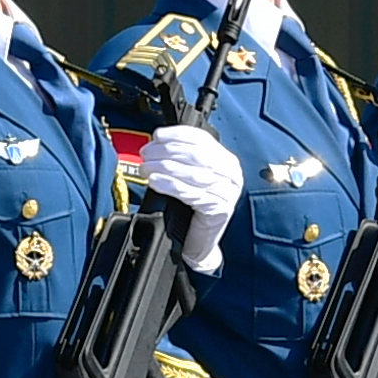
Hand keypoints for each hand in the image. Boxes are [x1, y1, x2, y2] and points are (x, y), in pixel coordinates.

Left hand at [137, 122, 240, 274]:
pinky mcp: (220, 209)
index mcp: (226, 160)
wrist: (200, 242)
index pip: (202, 139)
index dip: (176, 134)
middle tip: (145, 154)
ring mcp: (228, 192)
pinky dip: (170, 185)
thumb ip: (182, 159)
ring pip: (192, 172)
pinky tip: (155, 182)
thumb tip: (156, 143)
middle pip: (196, 154)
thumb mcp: (190, 177)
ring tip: (145, 168)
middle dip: (167, 151)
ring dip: (164, 167)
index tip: (156, 136)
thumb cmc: (192, 209)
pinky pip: (191, 193)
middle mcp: (231, 174)